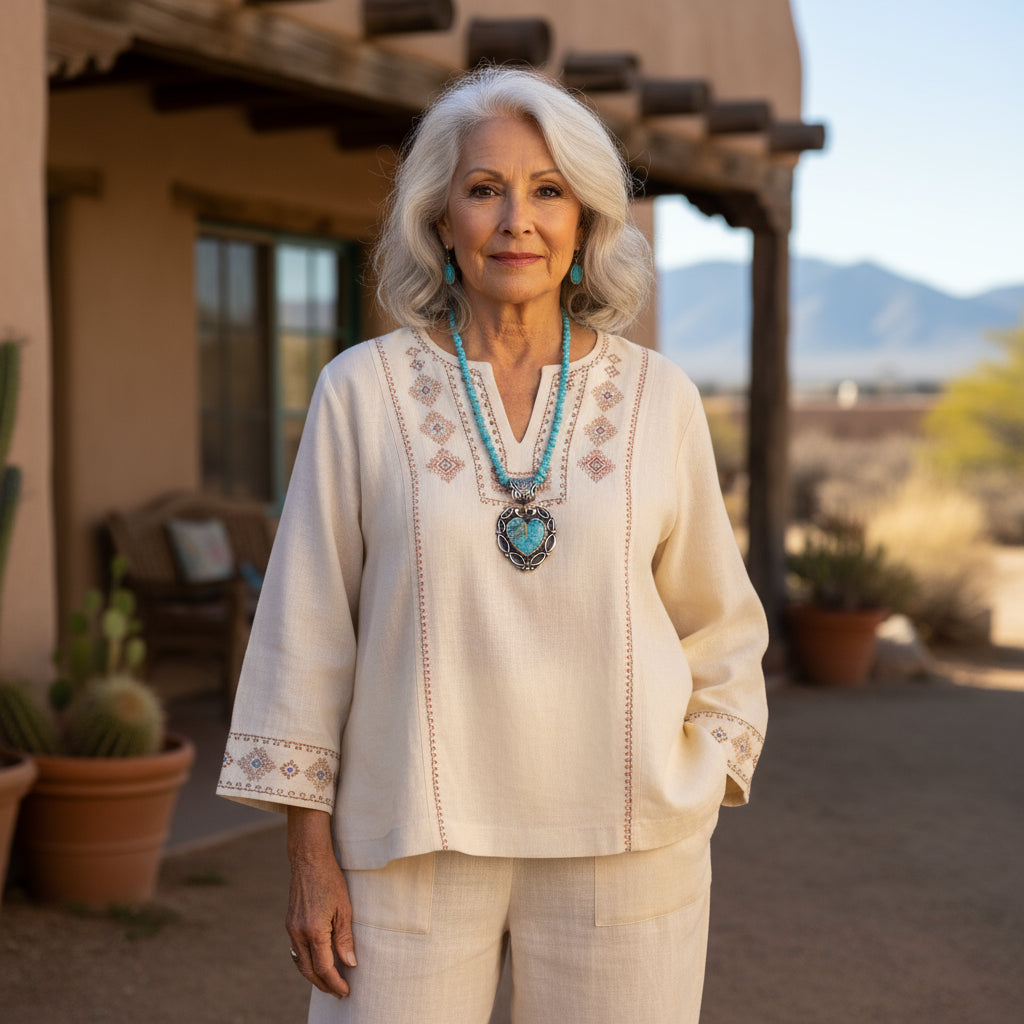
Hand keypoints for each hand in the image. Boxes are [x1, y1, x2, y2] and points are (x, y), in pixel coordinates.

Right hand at [285, 807, 356, 998]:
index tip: (346, 991)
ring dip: (314, 976)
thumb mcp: (344, 909)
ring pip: (300, 963)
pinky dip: (307, 962)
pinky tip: (317, 962)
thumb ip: (345, 939)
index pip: (324, 967)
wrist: (309, 860)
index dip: (335, 982)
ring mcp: (291, 929)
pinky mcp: (290, 923)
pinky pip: (297, 951)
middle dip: (324, 985)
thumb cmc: (331, 880)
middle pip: (309, 970)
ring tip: (329, 982)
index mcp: (313, 931)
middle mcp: (298, 933)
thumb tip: (350, 964)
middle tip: (338, 992)